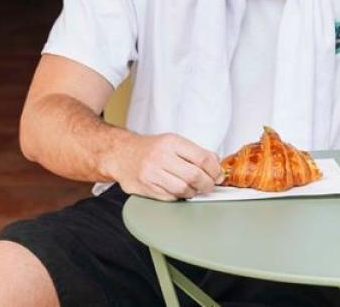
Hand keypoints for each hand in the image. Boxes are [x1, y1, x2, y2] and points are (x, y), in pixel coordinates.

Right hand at [108, 132, 222, 200]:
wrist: (122, 154)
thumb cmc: (152, 149)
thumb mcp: (174, 142)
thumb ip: (196, 152)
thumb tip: (216, 166)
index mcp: (172, 143)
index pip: (202, 158)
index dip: (215, 170)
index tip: (218, 175)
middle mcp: (161, 157)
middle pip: (194, 175)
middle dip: (207, 184)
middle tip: (210, 185)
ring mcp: (151, 173)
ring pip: (182, 189)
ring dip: (194, 192)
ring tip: (195, 189)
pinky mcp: (145, 188)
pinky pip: (169, 197)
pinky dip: (179, 196)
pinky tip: (181, 191)